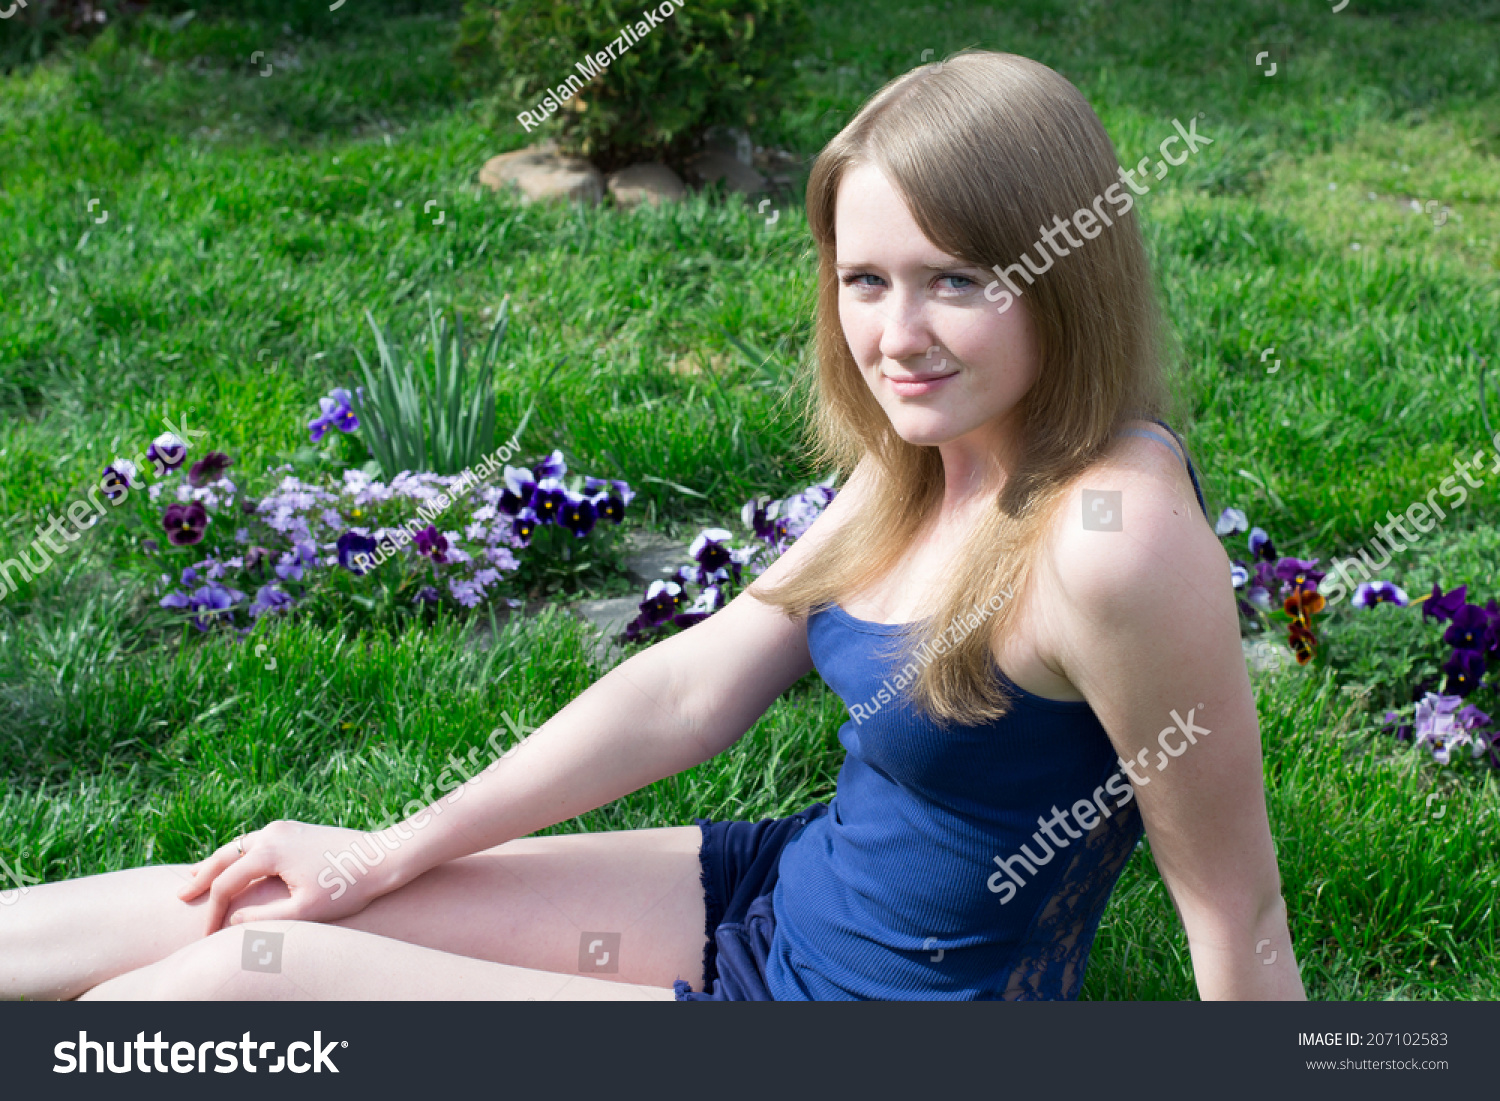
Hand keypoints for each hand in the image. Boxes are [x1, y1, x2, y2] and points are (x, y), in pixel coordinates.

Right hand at [176, 819, 400, 933]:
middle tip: (181, 896)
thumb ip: (263, 918)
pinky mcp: (295, 829)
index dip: (212, 912)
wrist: (383, 856)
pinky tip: (237, 866)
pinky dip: (238, 856)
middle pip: (224, 857)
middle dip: (202, 878)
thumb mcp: (304, 911)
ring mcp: (284, 827)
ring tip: (198, 878)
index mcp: (269, 851)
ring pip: (238, 846)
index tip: (206, 936)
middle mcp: (272, 832)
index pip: (225, 884)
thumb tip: (231, 920)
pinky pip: (256, 842)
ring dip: (218, 863)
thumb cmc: (346, 887)